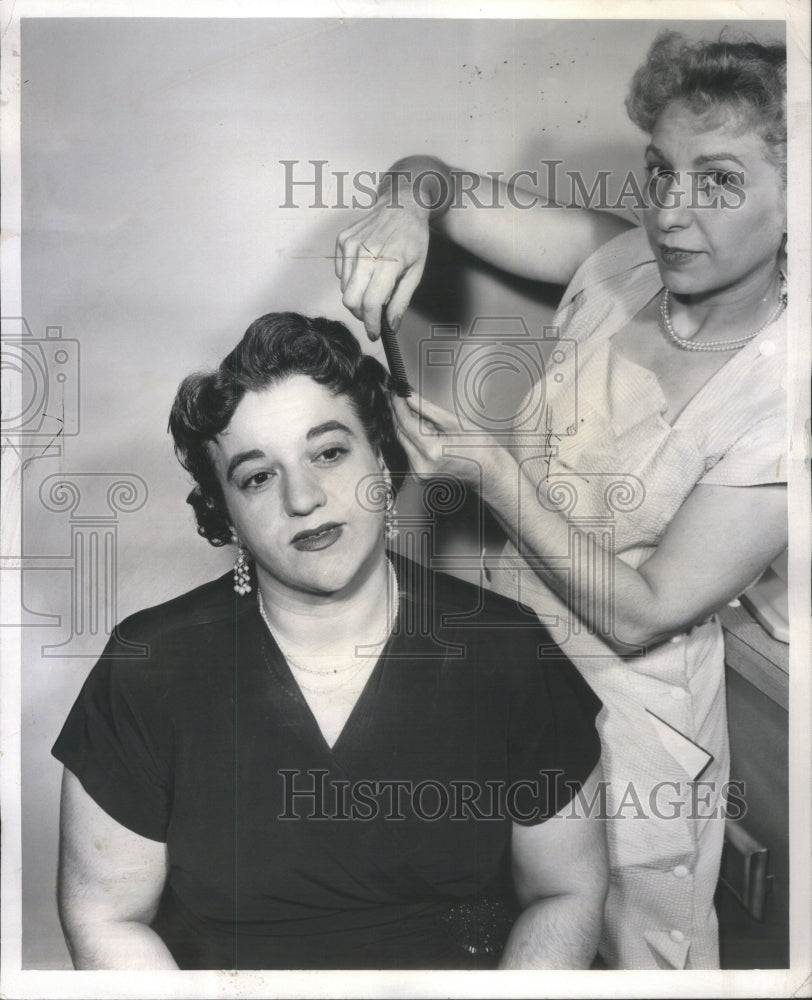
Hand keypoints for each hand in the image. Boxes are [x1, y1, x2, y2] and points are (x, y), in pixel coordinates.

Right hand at [335, 193, 429, 338]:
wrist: (402, 204)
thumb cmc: (413, 237)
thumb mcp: (416, 271)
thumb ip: (401, 300)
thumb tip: (391, 325)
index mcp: (388, 262)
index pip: (371, 303)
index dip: (371, 324)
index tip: (374, 333)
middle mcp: (365, 253)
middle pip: (350, 300)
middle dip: (361, 314)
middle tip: (373, 314)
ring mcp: (351, 245)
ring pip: (344, 288)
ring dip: (357, 296)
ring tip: (373, 288)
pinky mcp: (342, 240)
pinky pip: (340, 272)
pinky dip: (351, 279)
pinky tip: (366, 270)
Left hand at [391, 392, 504, 491]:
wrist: (489, 471)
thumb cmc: (480, 449)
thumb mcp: (454, 421)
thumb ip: (426, 408)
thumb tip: (409, 396)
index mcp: (431, 451)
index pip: (405, 422)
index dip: (398, 404)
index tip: (395, 391)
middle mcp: (421, 465)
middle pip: (400, 432)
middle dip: (398, 412)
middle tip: (398, 395)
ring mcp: (419, 472)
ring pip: (403, 441)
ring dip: (404, 423)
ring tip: (412, 409)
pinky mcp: (419, 474)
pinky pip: (409, 449)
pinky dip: (411, 436)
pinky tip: (419, 427)